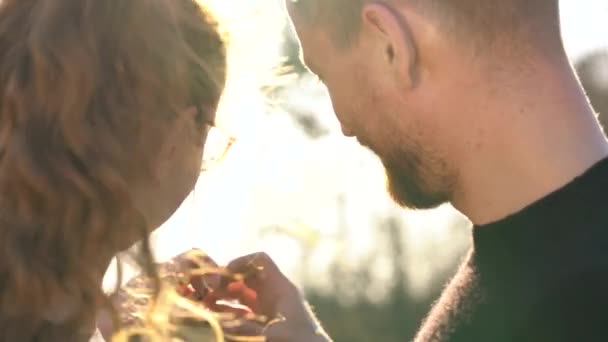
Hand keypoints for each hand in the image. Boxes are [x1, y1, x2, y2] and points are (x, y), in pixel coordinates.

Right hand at [195, 252, 331, 341]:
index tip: (220, 275)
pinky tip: (214, 318)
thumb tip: (217, 322)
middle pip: (247, 277)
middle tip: (206, 292)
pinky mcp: (266, 324)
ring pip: (243, 295)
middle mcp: (275, 294)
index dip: (240, 262)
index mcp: (281, 288)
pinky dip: (230, 313)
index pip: (260, 261)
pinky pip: (244, 312)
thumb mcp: (271, 335)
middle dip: (226, 282)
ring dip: (224, 297)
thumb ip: (245, 328)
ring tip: (204, 304)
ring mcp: (270, 309)